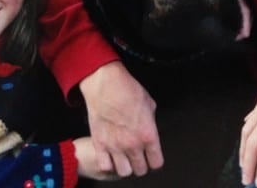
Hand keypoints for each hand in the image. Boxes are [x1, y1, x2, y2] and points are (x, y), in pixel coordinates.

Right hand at [79, 61, 163, 176]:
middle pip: (140, 170)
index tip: (152, 156)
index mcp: (148, 134)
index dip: (154, 160)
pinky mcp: (100, 144)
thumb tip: (149, 126)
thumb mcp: (149, 104)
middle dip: (141, 164)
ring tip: (124, 157)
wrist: (106, 84)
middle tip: (138, 156)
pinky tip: (110, 155)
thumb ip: (151, 121)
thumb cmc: (127, 89)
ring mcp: (115, 146)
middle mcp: (133, 144)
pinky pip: (105, 166)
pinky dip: (108, 163)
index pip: (156, 162)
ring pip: (124, 172)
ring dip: (125, 165)